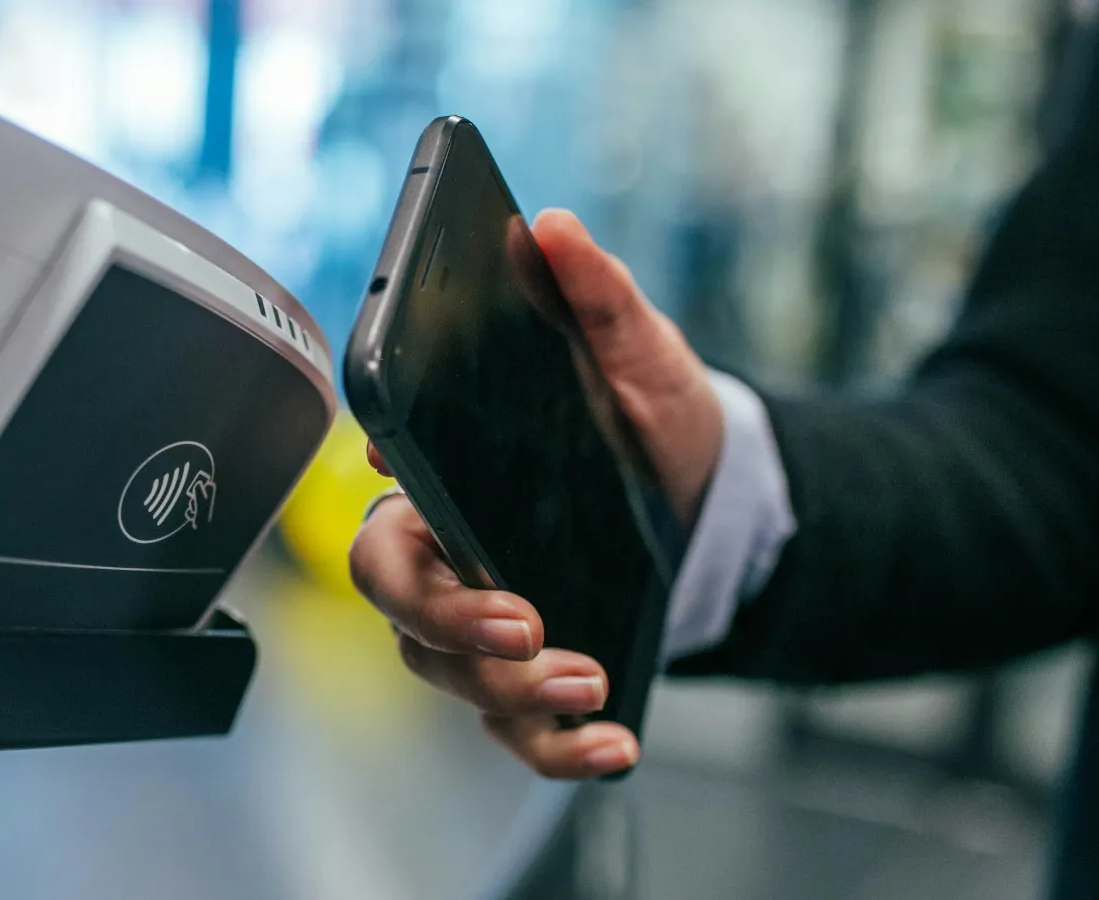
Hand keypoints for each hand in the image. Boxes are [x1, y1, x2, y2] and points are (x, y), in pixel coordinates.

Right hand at [349, 209, 723, 778]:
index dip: (391, 510)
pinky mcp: (535, 680)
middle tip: (524, 623)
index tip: (414, 483)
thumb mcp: (643, 356)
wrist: (713, 500)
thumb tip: (554, 230)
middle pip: (397, 601)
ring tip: (591, 679)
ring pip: (450, 677)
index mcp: (455, 478)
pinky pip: (518, 732)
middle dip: (448, 620)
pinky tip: (614, 744)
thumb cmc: (654, 423)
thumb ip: (599, 297)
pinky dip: (558, 750)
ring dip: (513, 692)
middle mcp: (453, 556)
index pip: (385, 499)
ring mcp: (488, 625)